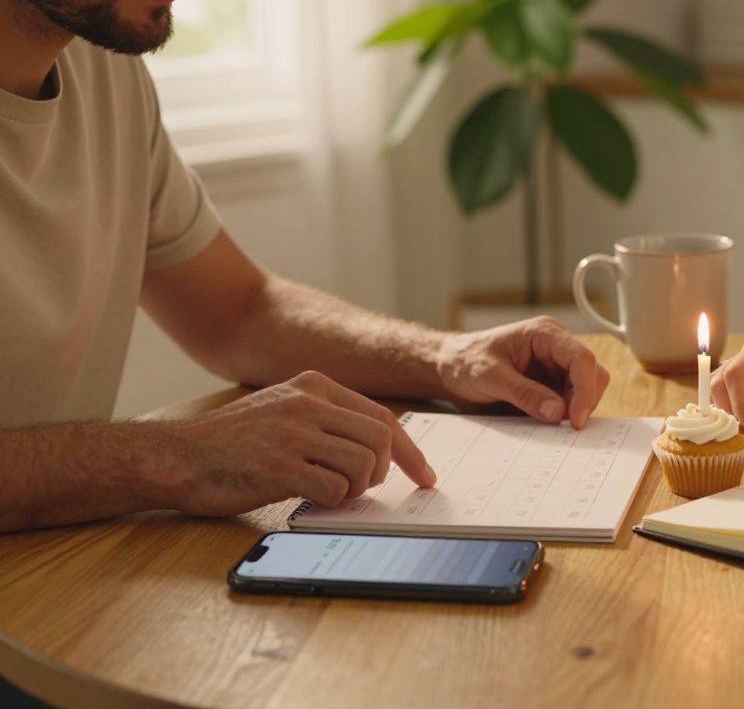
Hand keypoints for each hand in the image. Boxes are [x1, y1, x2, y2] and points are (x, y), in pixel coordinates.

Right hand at [165, 371, 435, 515]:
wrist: (174, 457)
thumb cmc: (230, 443)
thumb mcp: (282, 410)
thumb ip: (326, 420)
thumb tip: (378, 450)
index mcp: (313, 385)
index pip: (382, 416)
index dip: (410, 451)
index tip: (425, 476)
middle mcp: (307, 403)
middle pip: (382, 438)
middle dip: (384, 471)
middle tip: (363, 488)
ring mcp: (293, 432)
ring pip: (364, 463)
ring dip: (357, 489)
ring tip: (331, 492)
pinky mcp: (280, 465)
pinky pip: (335, 487)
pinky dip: (333, 501)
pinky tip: (312, 499)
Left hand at [435, 316, 609, 429]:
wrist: (448, 367)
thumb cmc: (464, 361)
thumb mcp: (490, 377)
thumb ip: (524, 393)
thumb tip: (558, 412)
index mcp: (544, 334)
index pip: (581, 359)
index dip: (585, 390)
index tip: (576, 420)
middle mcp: (556, 346)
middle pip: (592, 373)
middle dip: (583, 401)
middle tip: (566, 427)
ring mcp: (555, 365)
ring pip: (586, 388)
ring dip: (576, 409)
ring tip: (552, 425)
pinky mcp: (550, 383)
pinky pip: (570, 400)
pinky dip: (566, 414)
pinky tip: (549, 423)